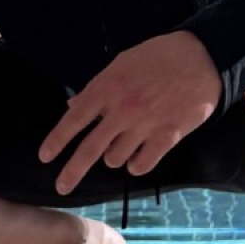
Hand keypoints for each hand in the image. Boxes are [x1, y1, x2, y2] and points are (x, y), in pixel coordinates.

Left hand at [39, 32, 220, 195]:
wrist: (200, 58)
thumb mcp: (121, 63)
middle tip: (61, 186)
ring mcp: (145, 124)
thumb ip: (96, 87)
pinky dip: (136, 165)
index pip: (74, 119)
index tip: (45, 157)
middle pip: (90, 148)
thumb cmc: (157, 57)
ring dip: (114, 157)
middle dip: (72, 171)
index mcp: (107, 87)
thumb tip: (73, 106)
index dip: (57, 140)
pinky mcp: (167, 136)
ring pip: (115, 159)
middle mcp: (122, 109)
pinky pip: (141, 165)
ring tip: (123, 144)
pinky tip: (138, 156)